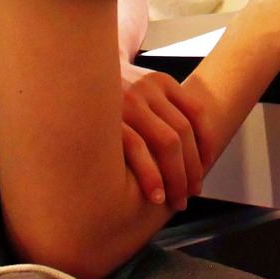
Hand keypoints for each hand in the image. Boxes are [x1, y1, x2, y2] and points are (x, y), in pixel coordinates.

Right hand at [119, 63, 206, 210]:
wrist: (72, 78)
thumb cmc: (112, 95)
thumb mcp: (140, 89)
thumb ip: (162, 108)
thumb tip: (193, 150)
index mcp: (161, 81)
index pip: (196, 112)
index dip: (207, 142)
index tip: (207, 166)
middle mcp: (146, 89)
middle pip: (183, 132)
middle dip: (192, 168)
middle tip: (193, 192)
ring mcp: (127, 103)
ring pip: (167, 143)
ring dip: (177, 177)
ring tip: (177, 200)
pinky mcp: (108, 121)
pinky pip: (137, 149)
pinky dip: (151, 175)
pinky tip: (156, 194)